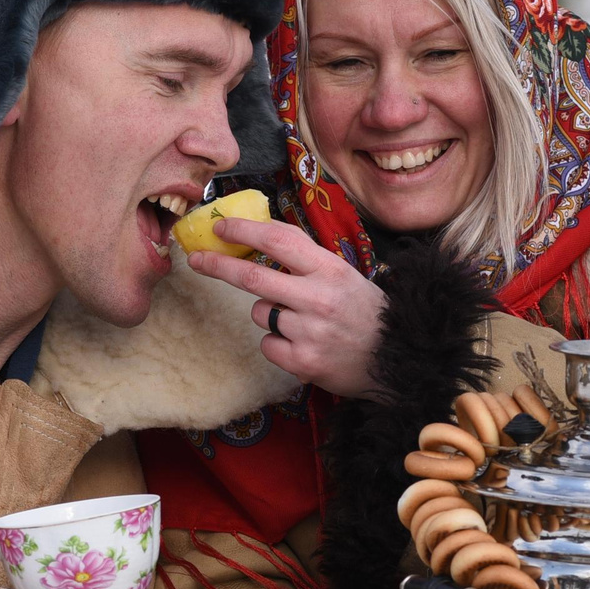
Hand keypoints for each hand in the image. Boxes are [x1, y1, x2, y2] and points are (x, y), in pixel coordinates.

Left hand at [184, 217, 387, 400]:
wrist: (393, 357)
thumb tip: (259, 231)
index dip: (244, 231)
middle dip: (218, 265)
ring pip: (259, 313)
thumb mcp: (340, 273)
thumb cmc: (361, 311)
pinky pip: (267, 344)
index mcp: (330, 269)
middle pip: (252, 278)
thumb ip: (304, 256)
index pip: (278, 241)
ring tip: (301, 321)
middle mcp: (318, 298)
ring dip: (267, 313)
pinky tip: (303, 343)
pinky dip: (277, 342)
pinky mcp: (302, 361)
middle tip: (196, 259)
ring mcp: (309, 331)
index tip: (219, 226)